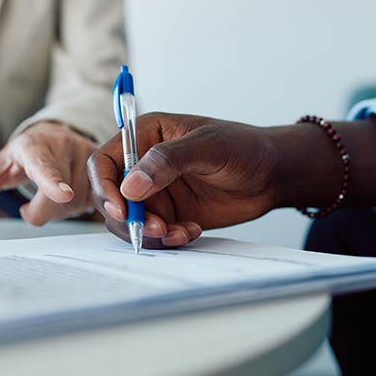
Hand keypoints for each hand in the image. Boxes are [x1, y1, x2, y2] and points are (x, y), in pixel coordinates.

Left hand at [0, 121, 97, 224]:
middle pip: (56, 202)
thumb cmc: (23, 156)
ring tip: (55, 189)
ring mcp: (88, 156)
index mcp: (34, 147)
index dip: (52, 183)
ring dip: (61, 208)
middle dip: (42, 208)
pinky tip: (73, 192)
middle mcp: (65, 147)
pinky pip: (93, 202)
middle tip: (33, 198)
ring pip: (75, 206)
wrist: (55, 137)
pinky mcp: (104, 168)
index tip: (62, 194)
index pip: (43, 168)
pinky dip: (80, 205)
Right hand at [87, 113, 282, 248]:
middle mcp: (143, 164)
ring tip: (178, 232)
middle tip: (157, 228)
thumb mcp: (208, 147)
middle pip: (111, 197)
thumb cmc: (243, 148)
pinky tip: (190, 232)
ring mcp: (155, 192)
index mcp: (145, 136)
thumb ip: (168, 161)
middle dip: (128, 218)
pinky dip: (165, 240)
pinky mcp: (169, 214)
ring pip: (128, 220)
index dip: (105, 187)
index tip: (122, 208)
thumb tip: (131, 184)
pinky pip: (152, 234)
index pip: (104, 162)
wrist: (272, 175)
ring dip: (147, 232)